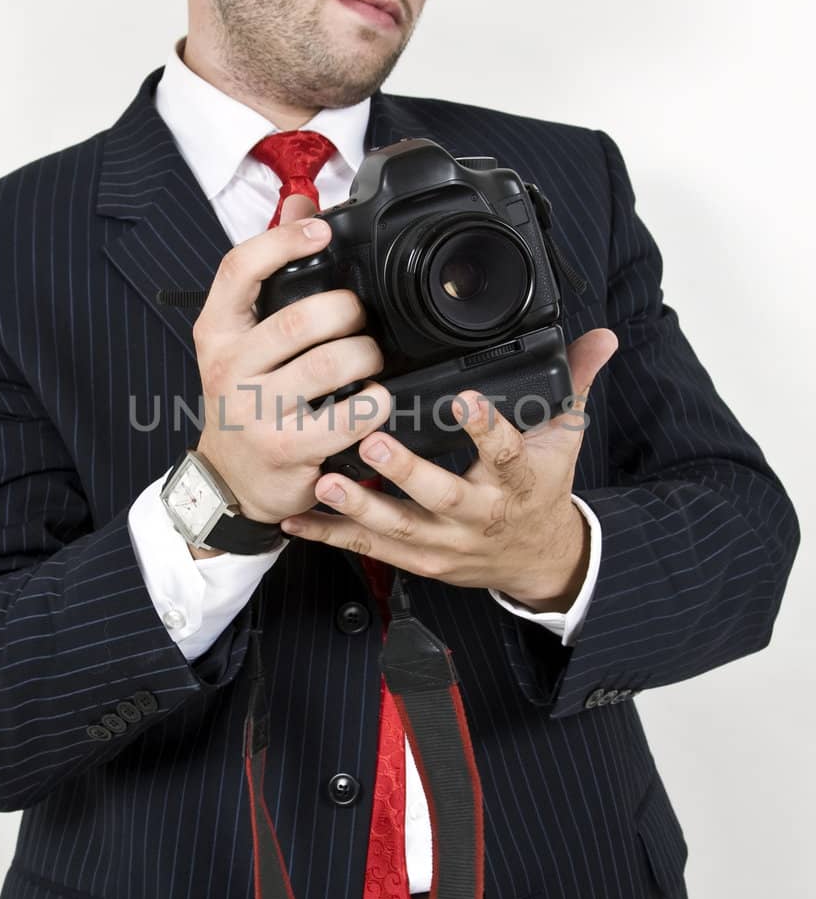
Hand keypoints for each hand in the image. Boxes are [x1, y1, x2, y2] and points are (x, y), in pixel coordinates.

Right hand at [191, 195, 391, 524]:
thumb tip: (301, 201)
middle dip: (347, 311)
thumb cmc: (245, 396)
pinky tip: (374, 400)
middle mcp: (228, 369)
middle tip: (361, 321)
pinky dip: (374, 403)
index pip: (239, 269)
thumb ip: (272, 269)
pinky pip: (350, 416)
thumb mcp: (243, 336)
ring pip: (330, 366)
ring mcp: (255, 413)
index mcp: (217, 331)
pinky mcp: (287, 451)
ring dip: (366, 356)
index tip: (320, 231)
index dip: (283, 242)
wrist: (230, 479)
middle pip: (300, 319)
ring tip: (371, 359)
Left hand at [277, 329, 618, 608]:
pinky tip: (298, 518)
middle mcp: (481, 515)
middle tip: (371, 442)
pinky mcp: (418, 562)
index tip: (464, 399)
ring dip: (359, 506)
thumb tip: (601, 336)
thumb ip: (575, 382)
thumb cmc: (542, 491)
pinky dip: (332, 535)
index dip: (487, 428)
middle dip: (406, 472)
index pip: (508, 452)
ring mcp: (447, 543)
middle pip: (443, 495)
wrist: (538, 561)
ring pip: (400, 527)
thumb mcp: (566, 439)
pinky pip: (370, 550)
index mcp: (518, 482)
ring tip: (325, 480)